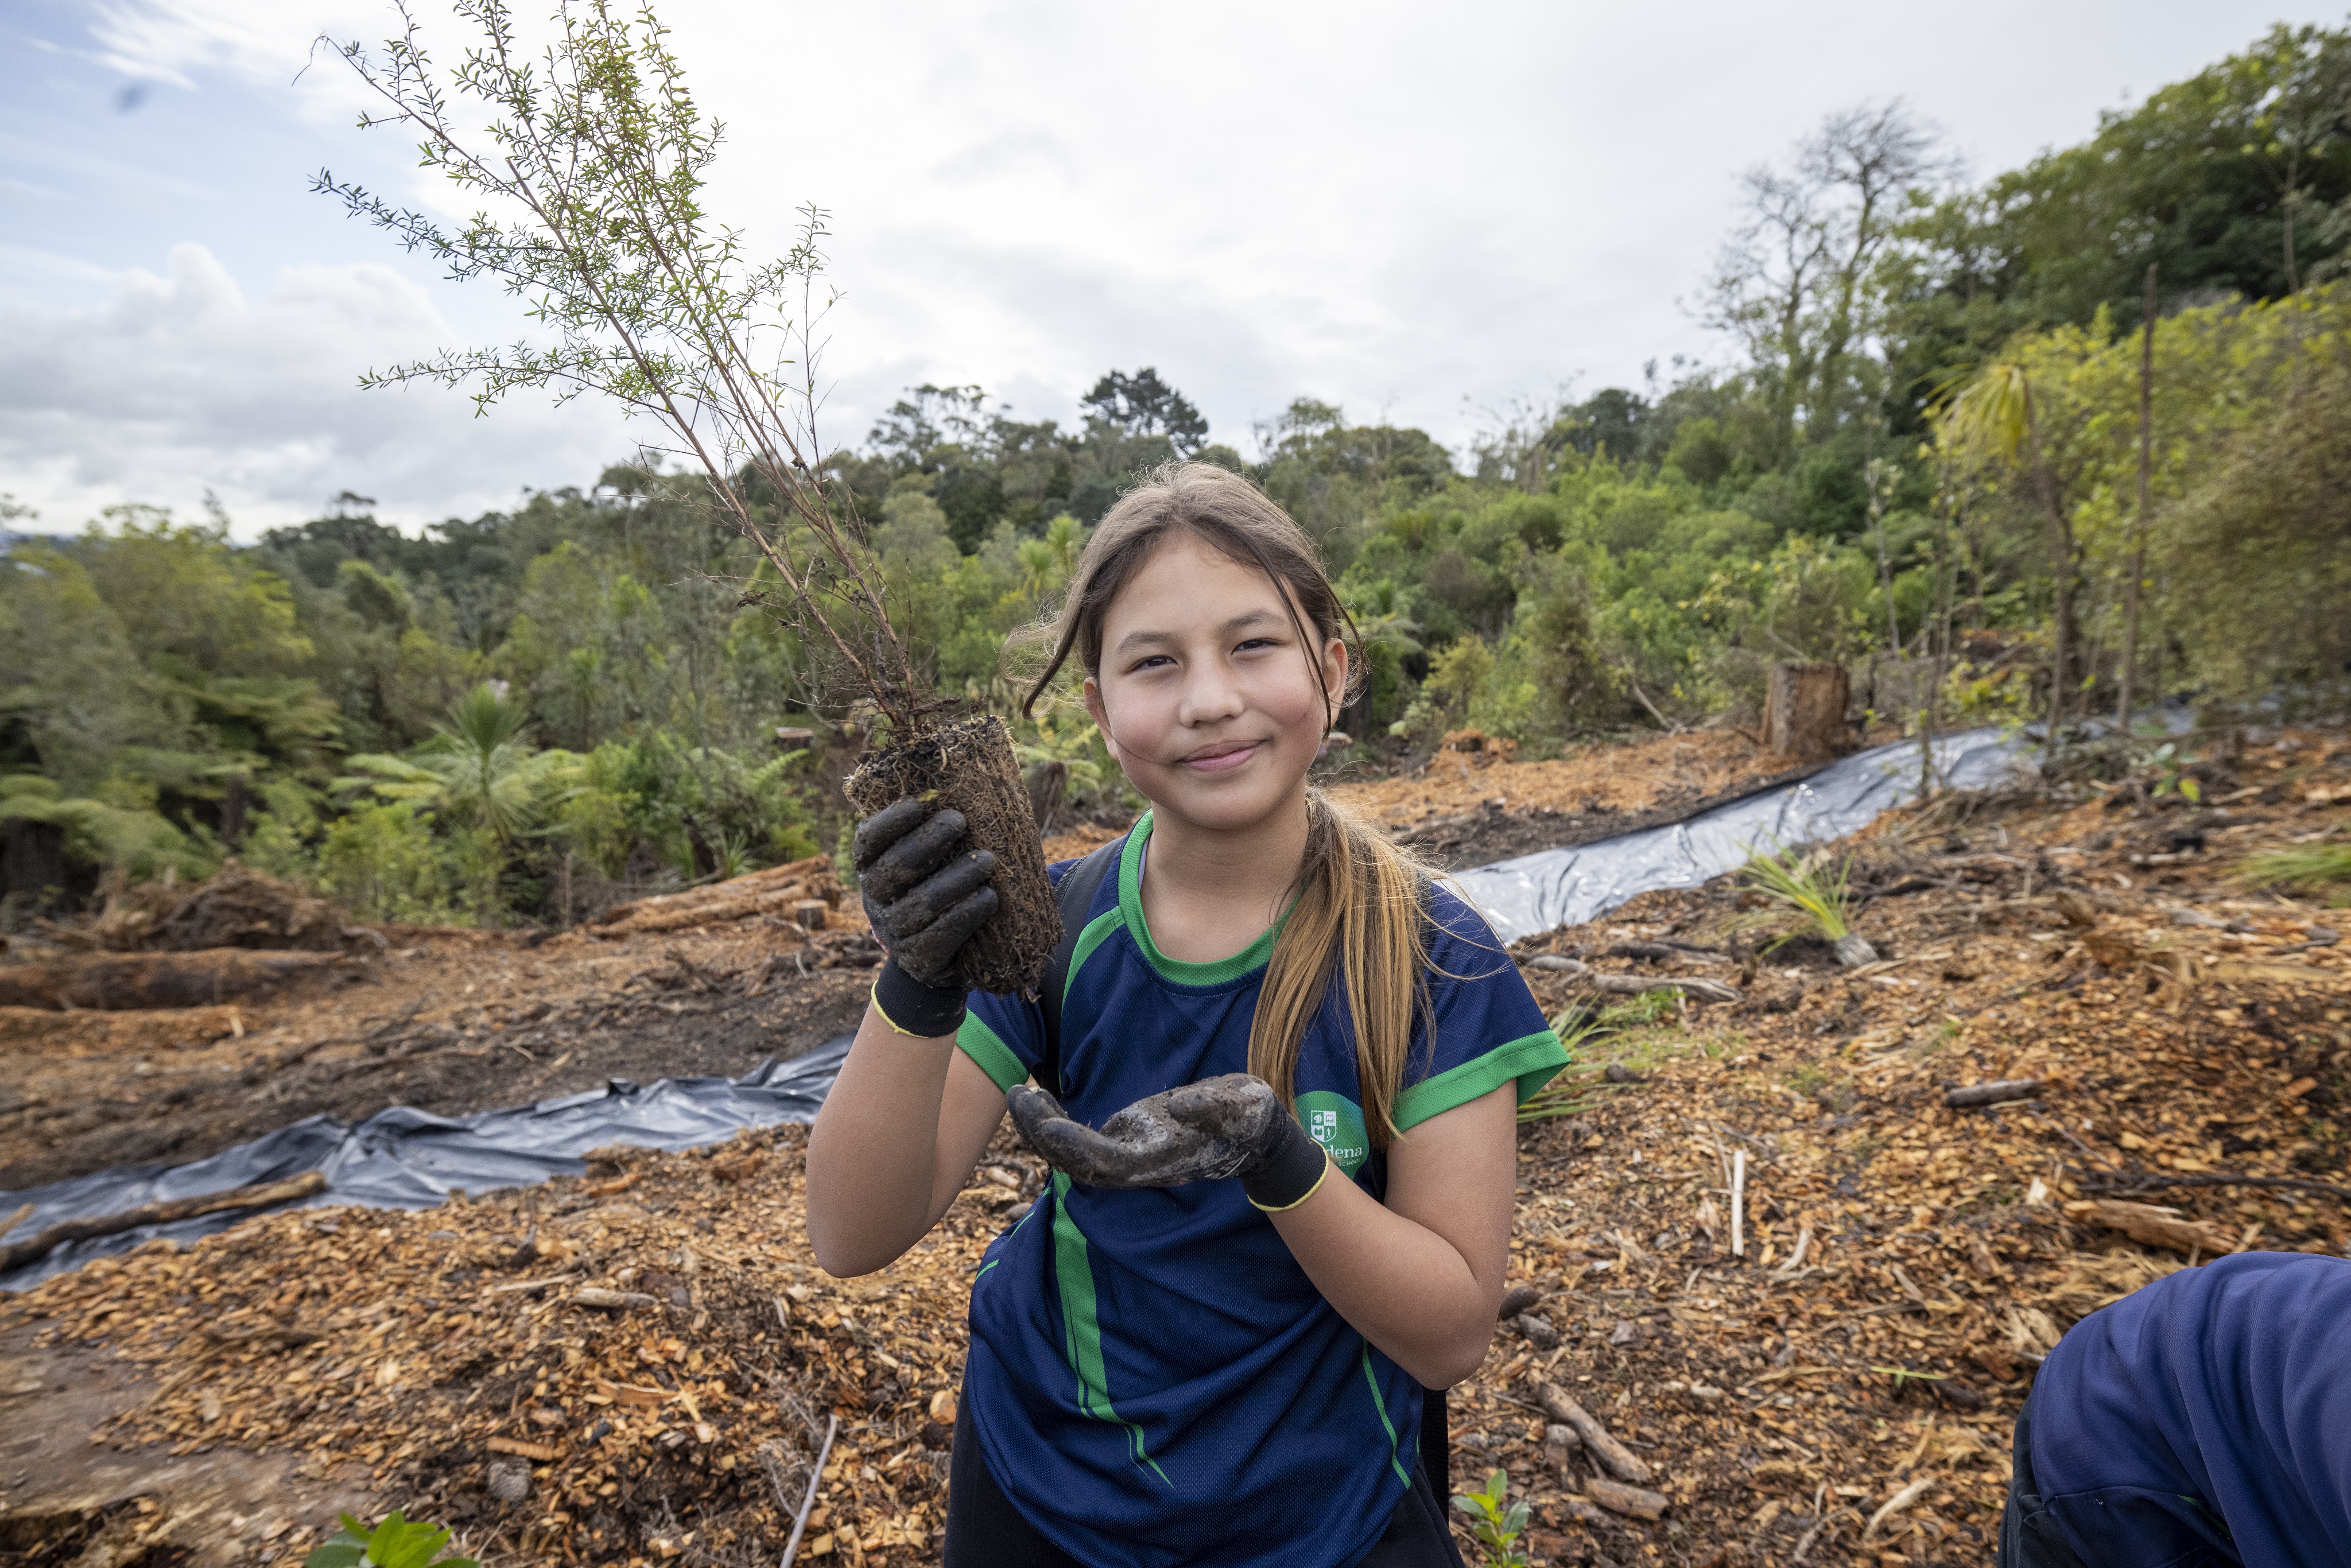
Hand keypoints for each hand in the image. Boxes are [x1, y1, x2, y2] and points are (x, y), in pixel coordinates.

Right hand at [854, 797, 999, 988]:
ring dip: (958, 879)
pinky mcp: (918, 958)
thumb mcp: (924, 861)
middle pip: (895, 868)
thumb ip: (927, 829)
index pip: (868, 842)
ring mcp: (894, 932)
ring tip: (989, 860)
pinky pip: (940, 936)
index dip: (888, 823)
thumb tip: (962, 784)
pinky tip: (989, 898)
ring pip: (922, 903)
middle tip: (959, 820)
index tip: (916, 804)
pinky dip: (967, 914)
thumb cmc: (933, 887)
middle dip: (928, 841)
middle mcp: (875, 900)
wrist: (933, 955)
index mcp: (870, 868)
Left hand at [1007, 1074, 1327, 1207]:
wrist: (1256, 1136)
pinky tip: (1040, 1101)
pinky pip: (1082, 1143)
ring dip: (1043, 1131)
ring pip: (1075, 1157)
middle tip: (1017, 1096)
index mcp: (1161, 1159)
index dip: (1073, 1146)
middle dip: (1044, 1135)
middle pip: (1079, 1164)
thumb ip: (1214, 1107)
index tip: (1044, 1122)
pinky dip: (1057, 1126)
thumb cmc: (1250, 1118)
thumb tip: (1179, 1106)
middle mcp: (1139, 1165)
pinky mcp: (1128, 1140)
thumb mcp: (1242, 1106)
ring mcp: (1130, 1154)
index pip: (1107, 1162)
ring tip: (1018, 1096)